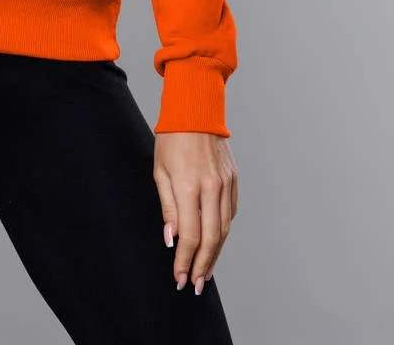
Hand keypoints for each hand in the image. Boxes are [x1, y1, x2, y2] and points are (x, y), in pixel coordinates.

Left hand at [153, 131, 237, 293]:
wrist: (196, 109)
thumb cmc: (171, 138)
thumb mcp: (160, 170)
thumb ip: (168, 207)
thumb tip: (172, 239)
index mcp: (189, 186)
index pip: (190, 235)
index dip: (185, 260)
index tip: (179, 278)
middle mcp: (212, 187)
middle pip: (211, 238)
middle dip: (203, 265)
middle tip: (196, 285)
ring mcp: (226, 183)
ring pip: (224, 228)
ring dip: (215, 253)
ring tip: (206, 272)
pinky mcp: (234, 179)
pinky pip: (230, 212)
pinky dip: (223, 231)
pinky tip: (215, 242)